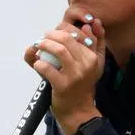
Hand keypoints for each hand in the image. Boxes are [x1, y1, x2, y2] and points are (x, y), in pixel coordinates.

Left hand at [22, 7, 106, 134]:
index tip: (55, 32)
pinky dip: (39, 63)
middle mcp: (87, 64)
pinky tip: (38, 64)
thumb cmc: (82, 85)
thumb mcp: (94, 64)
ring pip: (59, 50)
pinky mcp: (63, 85)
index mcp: (94, 56)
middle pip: (68, 38)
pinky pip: (47, 68)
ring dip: (44, 45)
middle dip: (51, 34)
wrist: (78, 111)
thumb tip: (90, 23)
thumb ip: (96, 43)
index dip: (65, 28)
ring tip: (38, 46)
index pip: (81, 32)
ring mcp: (76, 75)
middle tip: (44, 38)